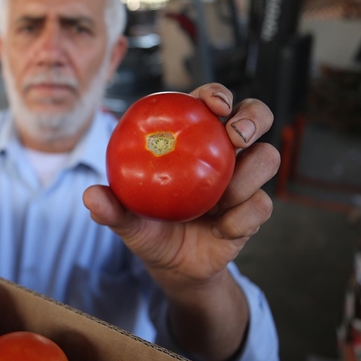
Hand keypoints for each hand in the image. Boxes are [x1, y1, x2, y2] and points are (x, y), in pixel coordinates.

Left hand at [83, 83, 279, 288]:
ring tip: (222, 198)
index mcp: (192, 138)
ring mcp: (243, 179)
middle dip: (253, 117)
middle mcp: (222, 152)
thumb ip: (111, 208)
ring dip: (248, 175)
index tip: (214, 105)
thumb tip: (92, 195)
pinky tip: (221, 228)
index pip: (209, 102)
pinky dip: (242, 217)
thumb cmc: (148, 227)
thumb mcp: (125, 219)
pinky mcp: (253, 210)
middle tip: (236, 136)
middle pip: (255, 116)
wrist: (173, 266)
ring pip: (268, 157)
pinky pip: (262, 205)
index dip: (216, 94)